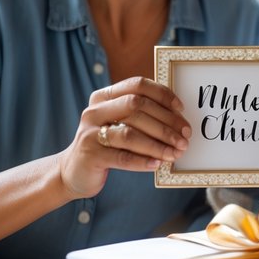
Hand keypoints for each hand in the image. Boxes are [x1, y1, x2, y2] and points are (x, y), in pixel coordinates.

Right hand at [59, 76, 190, 197]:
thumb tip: (178, 118)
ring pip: (130, 134)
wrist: (74, 172)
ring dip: (158, 144)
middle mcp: (94, 111)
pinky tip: (158, 164)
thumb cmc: (106, 146)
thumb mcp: (117, 124)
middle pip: (136, 107)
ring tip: (176, 153)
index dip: (162, 94)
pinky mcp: (91, 156)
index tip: (181, 109)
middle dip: (166, 122)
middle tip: (185, 137)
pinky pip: (123, 157)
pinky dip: (143, 161)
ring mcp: (90, 133)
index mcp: (103, 97)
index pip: (136, 85)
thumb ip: (139, 116)